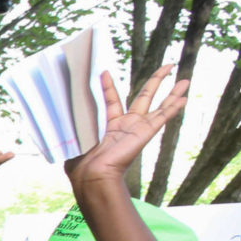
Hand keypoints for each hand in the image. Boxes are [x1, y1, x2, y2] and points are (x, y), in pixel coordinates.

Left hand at [68, 66, 187, 187]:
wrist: (93, 175)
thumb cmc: (81, 166)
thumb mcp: (75, 142)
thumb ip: (72, 128)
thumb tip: (53, 119)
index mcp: (110, 127)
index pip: (112, 100)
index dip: (107, 86)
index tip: (104, 72)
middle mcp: (128, 125)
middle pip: (145, 95)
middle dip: (157, 79)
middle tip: (169, 65)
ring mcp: (138, 128)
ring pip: (160, 105)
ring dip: (173, 92)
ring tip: (186, 78)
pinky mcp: (145, 132)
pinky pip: (163, 117)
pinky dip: (174, 107)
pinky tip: (185, 97)